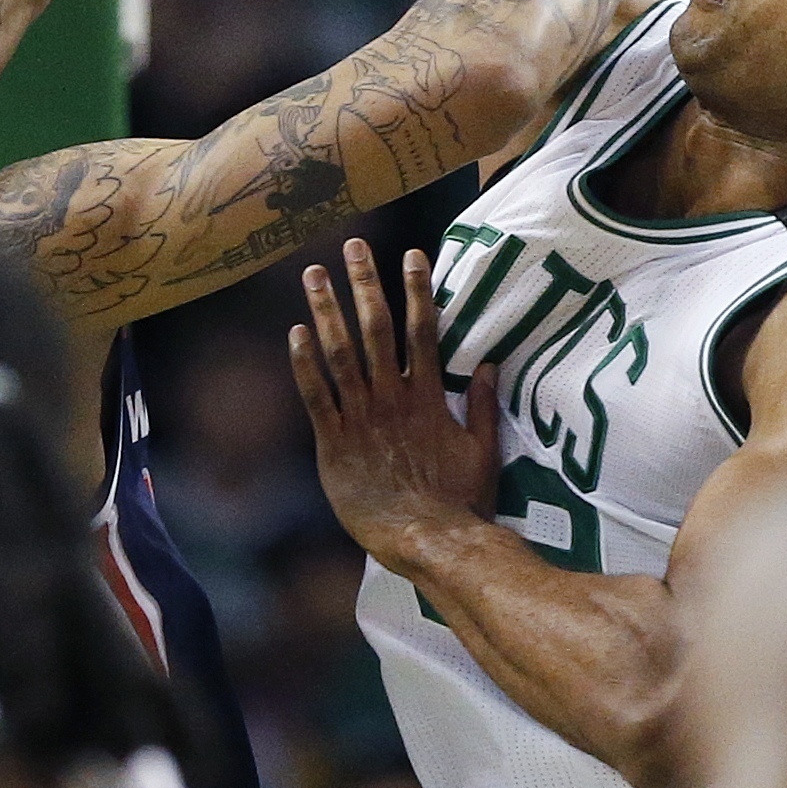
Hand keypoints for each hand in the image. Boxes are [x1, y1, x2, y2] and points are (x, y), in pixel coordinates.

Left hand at [289, 238, 498, 573]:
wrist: (429, 542)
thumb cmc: (460, 502)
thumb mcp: (484, 451)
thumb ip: (484, 406)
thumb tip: (491, 363)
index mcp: (428, 396)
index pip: (422, 329)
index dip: (417, 288)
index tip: (411, 253)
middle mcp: (393, 397)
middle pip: (377, 328)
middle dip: (365, 284)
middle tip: (353, 246)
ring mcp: (363, 418)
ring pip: (341, 353)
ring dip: (326, 310)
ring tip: (313, 274)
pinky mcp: (335, 443)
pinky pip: (316, 396)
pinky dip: (304, 363)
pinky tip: (294, 333)